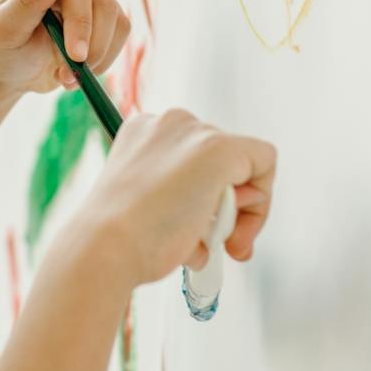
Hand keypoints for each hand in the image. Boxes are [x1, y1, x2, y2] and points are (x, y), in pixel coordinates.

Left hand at [0, 0, 130, 97]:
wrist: (14, 67)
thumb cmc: (3, 46)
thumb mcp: (5, 28)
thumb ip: (27, 1)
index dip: (80, 22)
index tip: (75, 55)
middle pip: (101, 2)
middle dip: (90, 46)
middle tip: (67, 76)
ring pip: (116, 18)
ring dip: (96, 56)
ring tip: (66, 76)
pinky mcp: (106, 10)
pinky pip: (122, 31)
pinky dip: (104, 59)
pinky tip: (79, 70)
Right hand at [74, 108, 275, 286]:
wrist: (106, 247)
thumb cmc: (120, 241)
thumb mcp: (149, 210)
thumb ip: (184, 201)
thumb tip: (228, 214)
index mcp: (142, 133)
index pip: (194, 157)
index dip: (207, 196)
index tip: (203, 231)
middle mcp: (168, 123)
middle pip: (222, 159)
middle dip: (227, 206)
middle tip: (224, 247)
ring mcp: (194, 133)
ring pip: (244, 165)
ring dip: (237, 212)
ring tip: (209, 243)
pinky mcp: (220, 148)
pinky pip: (265, 161)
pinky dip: (260, 203)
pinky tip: (235, 231)